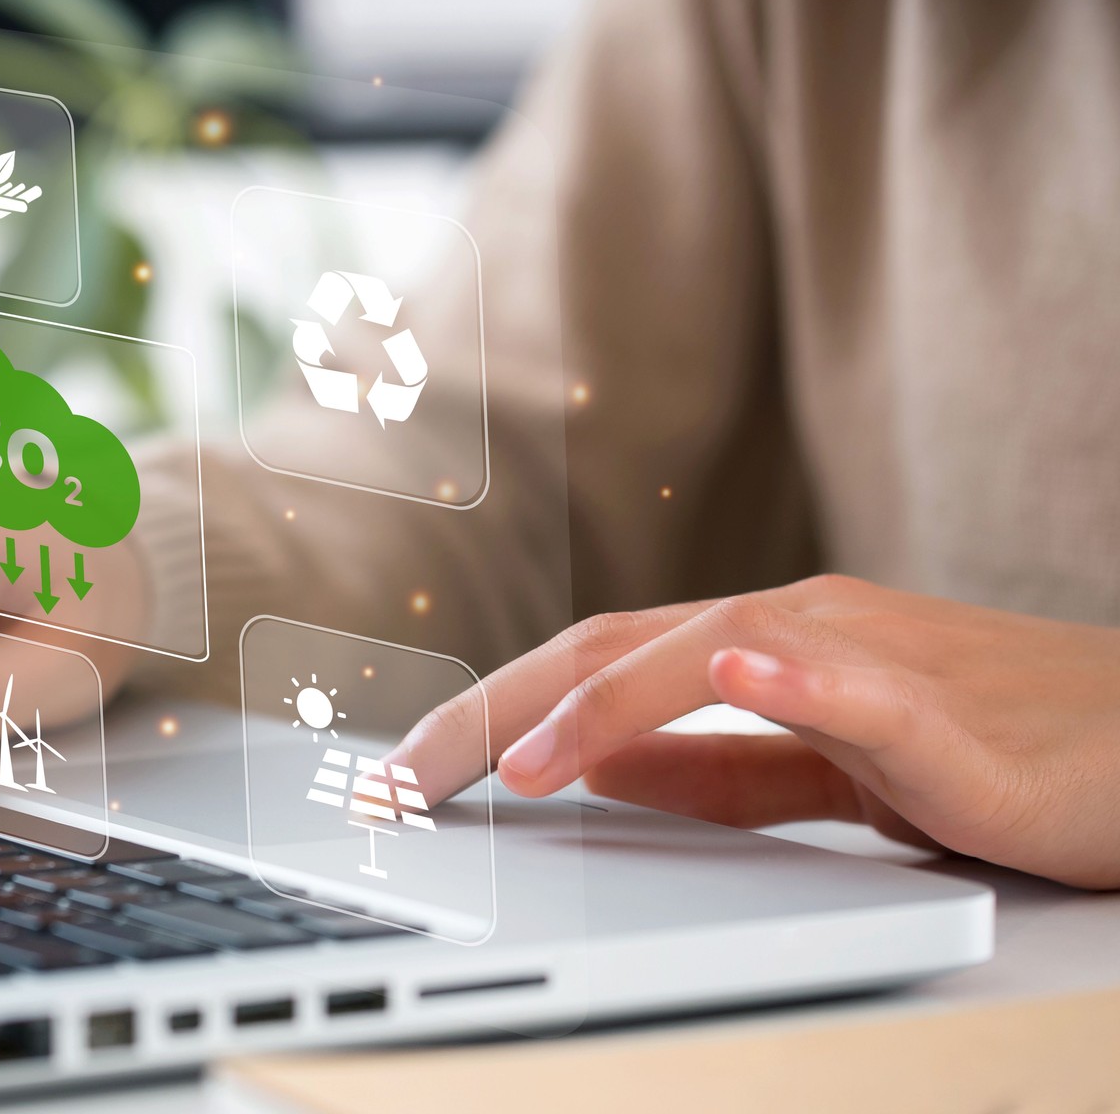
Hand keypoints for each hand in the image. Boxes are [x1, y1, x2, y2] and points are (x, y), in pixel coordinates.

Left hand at [390, 574, 1119, 888]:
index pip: (589, 665)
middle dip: (493, 711)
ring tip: (511, 761)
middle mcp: (799, 627)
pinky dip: (791, 673)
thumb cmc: (1005, 754)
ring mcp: (872, 656)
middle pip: (610, 650)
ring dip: (598, 706)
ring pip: (708, 655)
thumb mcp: (833, 769)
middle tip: (403, 780)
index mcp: (763, 644)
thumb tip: (601, 773)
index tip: (407, 774)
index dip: (487, 711)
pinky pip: (862, 685)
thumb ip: (726, 769)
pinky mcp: (949, 715)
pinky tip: (735, 666)